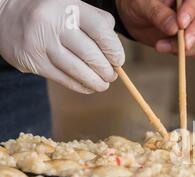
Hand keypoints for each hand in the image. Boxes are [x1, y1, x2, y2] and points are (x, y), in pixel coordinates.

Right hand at [0, 0, 124, 93]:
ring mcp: (41, 43)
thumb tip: (116, 53)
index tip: (118, 60)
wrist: (5, 13)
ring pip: (77, 70)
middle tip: (112, 75)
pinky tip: (88, 87)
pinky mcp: (32, 61)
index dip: (114, 50)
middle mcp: (53, 24)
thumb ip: (96, 21)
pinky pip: (63, 79)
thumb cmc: (50, 11)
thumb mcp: (72, 5)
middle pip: (91, 55)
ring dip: (96, 82)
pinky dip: (80, 86)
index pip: (101, 31)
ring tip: (103, 84)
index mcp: (68, 7)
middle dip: (106, 70)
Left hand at [116, 0, 194, 55]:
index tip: (181, 24)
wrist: (137, 20)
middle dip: (194, 32)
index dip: (191, 10)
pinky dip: (184, 52)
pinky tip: (167, 49)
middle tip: (183, 44)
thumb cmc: (141, 5)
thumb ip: (158, 14)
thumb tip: (174, 27)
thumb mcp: (143, 5)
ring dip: (185, 45)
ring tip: (160, 46)